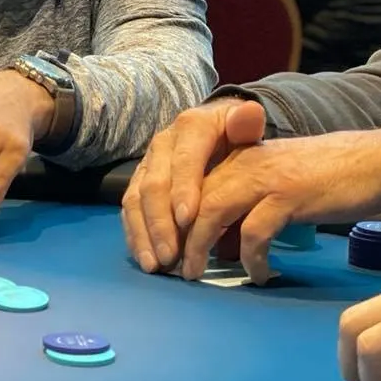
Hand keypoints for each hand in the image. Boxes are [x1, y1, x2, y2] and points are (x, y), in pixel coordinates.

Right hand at [122, 99, 263, 273]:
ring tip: (155, 265)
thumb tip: (250, 116)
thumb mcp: (244, 124)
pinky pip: (129, 209)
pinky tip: (145, 257)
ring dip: (144, 234)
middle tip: (172, 255)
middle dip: (161, 222)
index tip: (189, 220)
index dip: (183, 189)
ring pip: (136, 199)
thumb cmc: (233, 134)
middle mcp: (162, 144)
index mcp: (189, 128)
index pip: (184, 160)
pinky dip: (135, 234)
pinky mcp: (139, 182)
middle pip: (154, 185)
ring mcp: (147, 164)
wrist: (213, 127)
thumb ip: (247, 123)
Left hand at [181, 128, 380, 284]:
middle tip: (169, 268)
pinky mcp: (289, 194)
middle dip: (172, 236)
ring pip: (212, 210)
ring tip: (195, 274)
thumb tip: (214, 242)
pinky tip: (258, 274)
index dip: (165, 217)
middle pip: (188, 198)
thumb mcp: (270, 183)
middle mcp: (241, 162)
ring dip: (198, 246)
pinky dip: (250, 257)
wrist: (372, 161)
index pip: (184, 185)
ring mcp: (265, 176)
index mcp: (232, 157)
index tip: (161, 249)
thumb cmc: (319, 177)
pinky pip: (256, 230)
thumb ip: (240, 202)